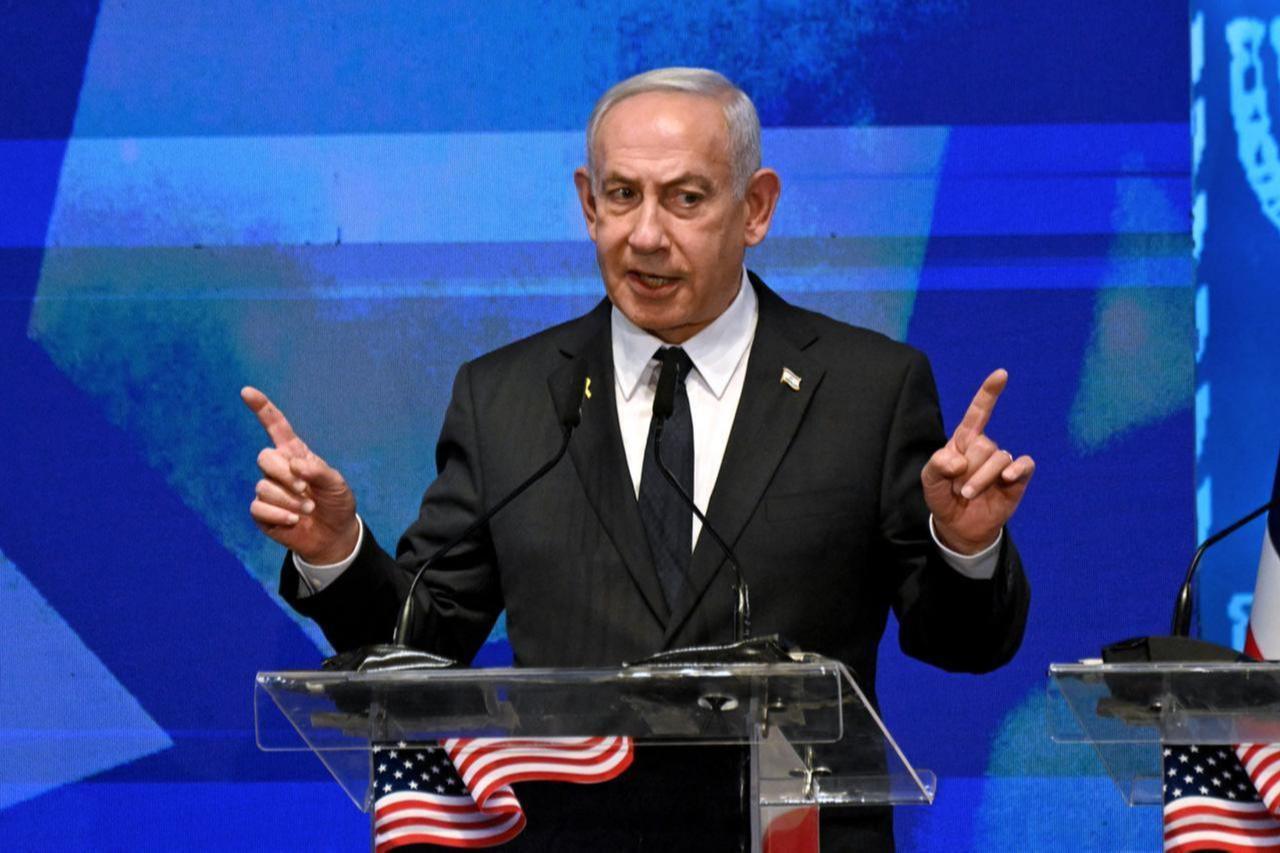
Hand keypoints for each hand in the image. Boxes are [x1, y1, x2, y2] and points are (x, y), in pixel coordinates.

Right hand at [241, 386, 359, 563]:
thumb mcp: (336, 484)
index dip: (262, 408)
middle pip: (264, 457)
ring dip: (289, 500)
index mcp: (295, 454)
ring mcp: (267, 489)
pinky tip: (293, 521)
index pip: (276, 426)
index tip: (247, 392)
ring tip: (308, 510)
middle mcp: (278, 469)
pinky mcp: (261, 511)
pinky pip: (258, 507)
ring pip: (263, 486)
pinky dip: (279, 515)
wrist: (334, 534)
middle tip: (306, 489)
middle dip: (286, 475)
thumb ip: (319, 471)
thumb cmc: (336, 503)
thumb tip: (294, 465)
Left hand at [921, 369, 1034, 554]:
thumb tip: (959, 460)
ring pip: (999, 458)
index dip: (989, 393)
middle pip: (984, 443)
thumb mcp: (929, 480)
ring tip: (967, 494)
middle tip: (957, 487)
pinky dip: (1016, 469)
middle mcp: (985, 447)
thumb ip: (936, 465)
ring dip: (980, 479)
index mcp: (963, 440)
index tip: (1001, 374)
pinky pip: (1024, 465)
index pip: (978, 412)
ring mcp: (1002, 462)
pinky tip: (1006, 478)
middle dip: (967, 469)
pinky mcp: (1017, 478)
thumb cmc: (943, 496)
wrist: (958, 526)